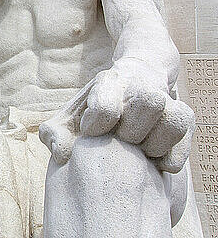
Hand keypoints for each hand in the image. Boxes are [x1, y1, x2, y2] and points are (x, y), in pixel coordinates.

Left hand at [40, 67, 194, 172]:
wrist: (133, 80)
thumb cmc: (93, 109)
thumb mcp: (67, 117)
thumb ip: (54, 134)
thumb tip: (62, 153)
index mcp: (108, 83)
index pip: (107, 106)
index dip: (98, 124)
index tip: (90, 132)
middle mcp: (140, 87)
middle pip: (149, 102)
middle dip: (132, 131)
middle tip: (120, 141)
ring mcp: (166, 100)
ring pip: (175, 117)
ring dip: (156, 142)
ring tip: (139, 151)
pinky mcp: (182, 115)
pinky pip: (188, 134)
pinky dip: (173, 154)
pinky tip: (155, 162)